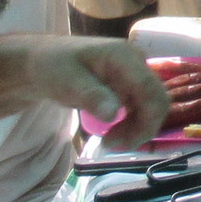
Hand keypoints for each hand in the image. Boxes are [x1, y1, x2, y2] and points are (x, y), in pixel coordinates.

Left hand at [25, 37, 170, 141]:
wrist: (42, 60)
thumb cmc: (52, 66)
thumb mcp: (65, 81)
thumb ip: (90, 95)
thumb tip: (113, 114)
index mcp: (124, 56)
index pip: (150, 90)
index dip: (146, 120)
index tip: (120, 142)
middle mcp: (137, 63)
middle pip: (157, 100)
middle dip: (142, 128)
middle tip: (112, 145)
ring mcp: (135, 74)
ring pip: (151, 107)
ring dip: (137, 129)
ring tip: (109, 141)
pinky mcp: (130, 85)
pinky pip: (141, 108)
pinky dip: (131, 124)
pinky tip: (112, 132)